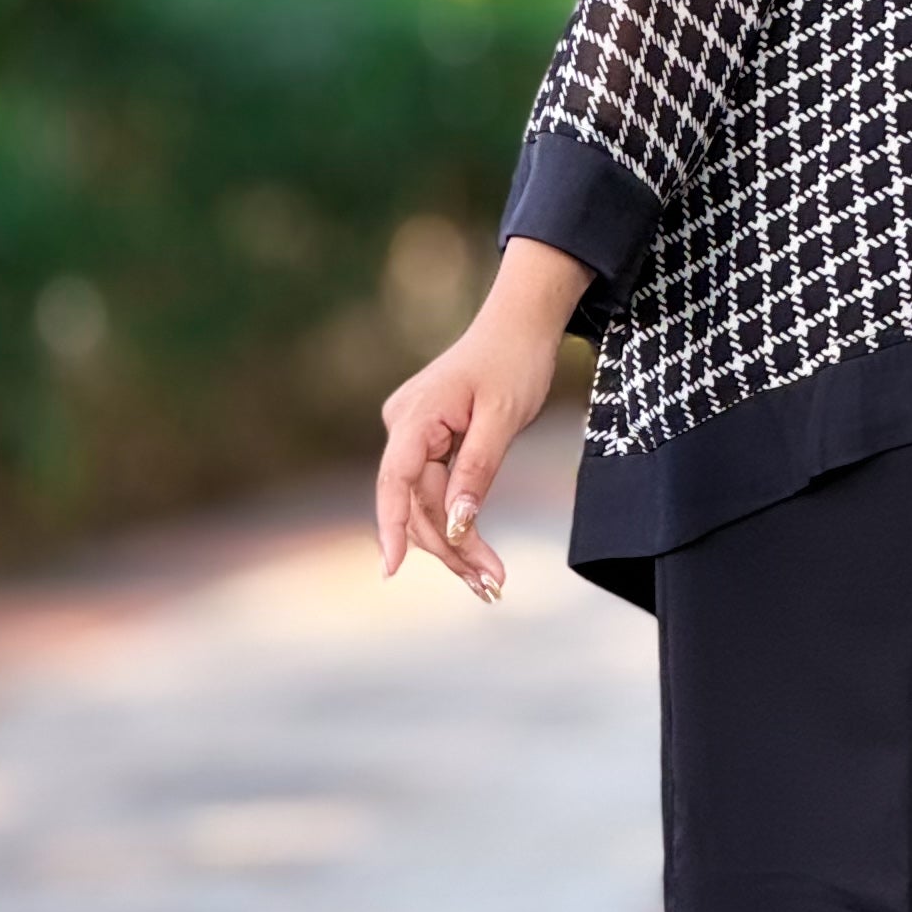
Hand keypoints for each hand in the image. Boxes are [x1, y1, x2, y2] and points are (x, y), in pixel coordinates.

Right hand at [374, 236, 588, 601]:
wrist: (520, 325)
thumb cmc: (515, 361)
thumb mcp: (504, 417)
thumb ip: (478, 470)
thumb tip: (458, 523)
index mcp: (415, 415)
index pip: (395, 480)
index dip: (391, 527)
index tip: (392, 570)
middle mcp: (403, 424)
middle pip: (415, 501)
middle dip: (450, 547)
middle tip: (491, 585)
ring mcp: (412, 433)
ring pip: (425, 501)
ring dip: (455, 542)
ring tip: (490, 581)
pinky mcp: (427, 440)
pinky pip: (434, 487)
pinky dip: (456, 519)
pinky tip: (476, 552)